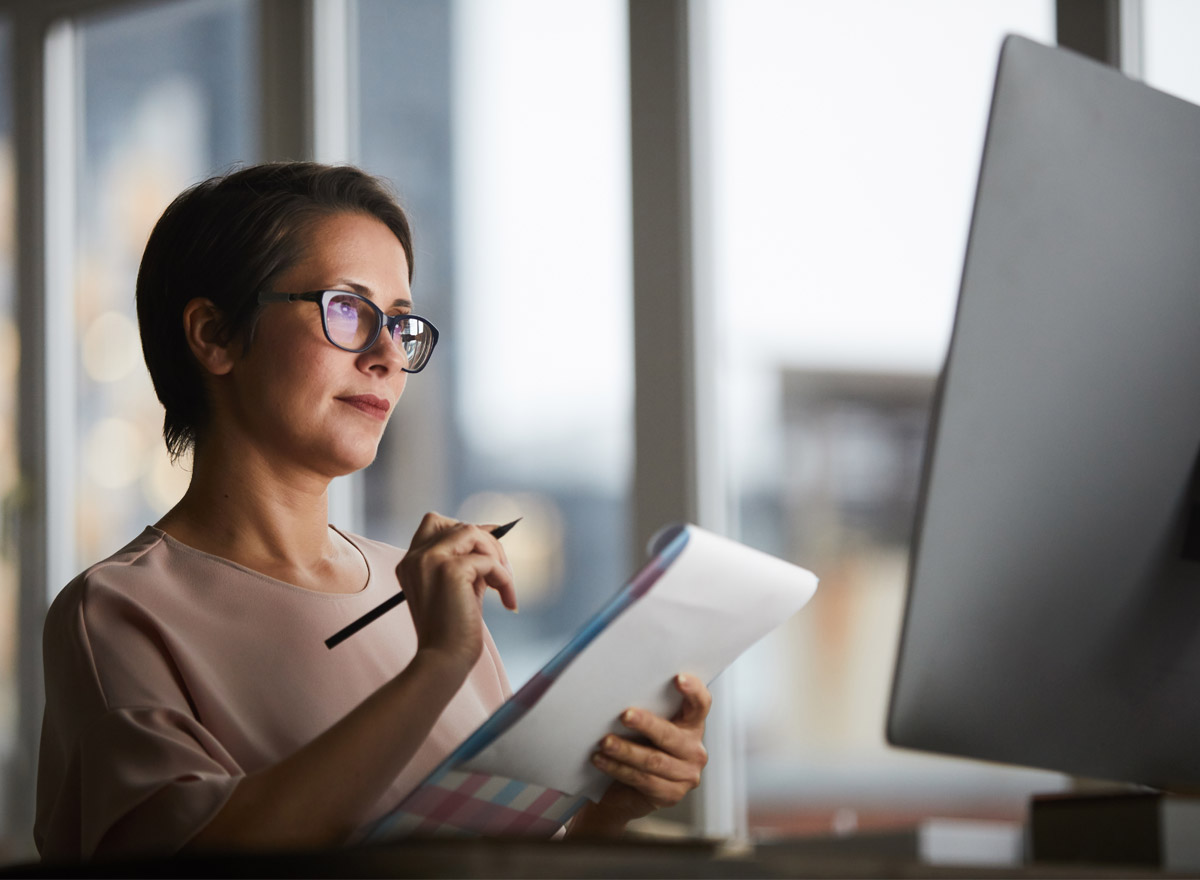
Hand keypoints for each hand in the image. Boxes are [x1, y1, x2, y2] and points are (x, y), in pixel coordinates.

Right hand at [398, 512, 516, 672]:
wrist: (443, 661)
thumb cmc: (452, 632)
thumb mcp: (458, 588)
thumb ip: (468, 562)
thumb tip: (492, 535)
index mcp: (411, 563)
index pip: (435, 523)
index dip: (467, 529)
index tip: (491, 546)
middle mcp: (415, 557)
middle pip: (459, 525)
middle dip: (488, 543)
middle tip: (502, 572)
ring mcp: (430, 560)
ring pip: (474, 533)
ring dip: (497, 557)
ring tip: (504, 586)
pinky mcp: (449, 570)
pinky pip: (488, 561)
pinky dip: (504, 579)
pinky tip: (507, 601)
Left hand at [570, 674, 711, 835]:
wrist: (627, 792)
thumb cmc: (637, 747)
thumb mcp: (645, 728)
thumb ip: (646, 711)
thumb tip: (622, 690)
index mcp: (692, 726)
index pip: (700, 705)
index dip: (693, 691)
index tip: (678, 678)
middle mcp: (694, 751)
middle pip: (670, 735)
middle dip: (646, 724)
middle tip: (624, 715)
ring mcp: (686, 775)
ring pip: (653, 760)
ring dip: (625, 751)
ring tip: (605, 742)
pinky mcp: (671, 795)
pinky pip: (643, 780)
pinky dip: (618, 769)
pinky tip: (601, 760)